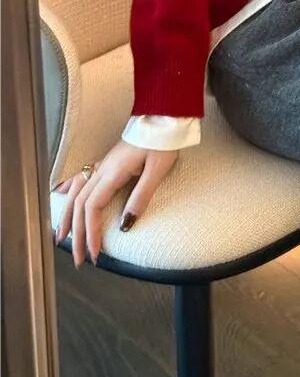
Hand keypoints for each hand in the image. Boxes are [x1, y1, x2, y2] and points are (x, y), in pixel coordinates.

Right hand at [52, 140, 177, 266]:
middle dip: (77, 233)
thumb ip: (141, 196)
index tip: (95, 253)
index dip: (91, 231)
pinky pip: (81, 177)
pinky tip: (59, 194)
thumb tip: (124, 225)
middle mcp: (102, 168)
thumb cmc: (163, 142)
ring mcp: (103, 164)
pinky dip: (68, 189)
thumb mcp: (157, 170)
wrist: (162, 117)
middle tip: (80, 259)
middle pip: (80, 204)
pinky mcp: (108, 161)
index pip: (93, 207)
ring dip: (68, 216)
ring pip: (76, 192)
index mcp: (113, 172)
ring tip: (61, 237)